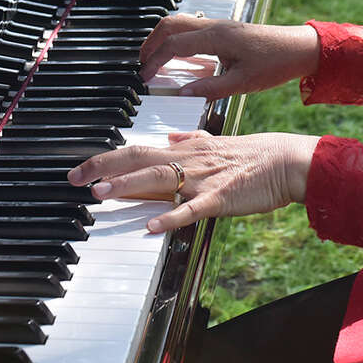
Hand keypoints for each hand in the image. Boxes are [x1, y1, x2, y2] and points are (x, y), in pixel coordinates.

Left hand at [68, 131, 319, 233]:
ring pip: (159, 178)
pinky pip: (191, 208)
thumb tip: (169, 136)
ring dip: (127, 186)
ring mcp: (204, 178)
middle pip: (139, 159)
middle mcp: (189, 159)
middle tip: (74, 179)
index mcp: (187, 148)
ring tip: (100, 194)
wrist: (288, 160)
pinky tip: (151, 226)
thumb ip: (191, 138)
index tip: (81, 168)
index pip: (138, 149)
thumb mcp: (218, 141)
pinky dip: (170, 217)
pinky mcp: (220, 198)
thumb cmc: (256, 154)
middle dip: (104, 168)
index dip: (107, 158)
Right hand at [138, 15, 318, 97]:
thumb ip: (210, 89)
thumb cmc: (277, 63)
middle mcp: (215, 26)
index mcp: (216, 37)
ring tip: (154, 59)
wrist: (301, 48)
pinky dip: (177, 38)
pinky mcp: (226, 30)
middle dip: (151, 43)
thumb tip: (183, 95)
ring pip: (180, 22)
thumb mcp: (243, 83)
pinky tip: (179, 55)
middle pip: (170, 25)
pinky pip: (192, 27)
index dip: (155, 61)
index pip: (174, 45)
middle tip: (142, 64)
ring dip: (163, 38)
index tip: (145, 77)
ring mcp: (220, 25)